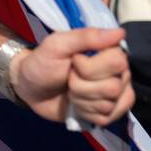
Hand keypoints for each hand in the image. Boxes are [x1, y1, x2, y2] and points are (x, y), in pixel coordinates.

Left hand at [12, 27, 133, 126]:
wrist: (31, 87)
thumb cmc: (44, 61)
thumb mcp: (57, 44)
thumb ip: (86, 37)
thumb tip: (120, 32)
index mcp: (110, 53)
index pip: (118, 61)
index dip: (90, 66)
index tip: (74, 61)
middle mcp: (119, 74)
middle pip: (113, 87)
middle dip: (81, 85)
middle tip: (68, 78)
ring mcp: (116, 95)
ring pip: (108, 104)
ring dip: (80, 98)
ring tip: (70, 90)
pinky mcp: (109, 114)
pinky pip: (106, 118)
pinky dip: (84, 112)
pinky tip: (76, 104)